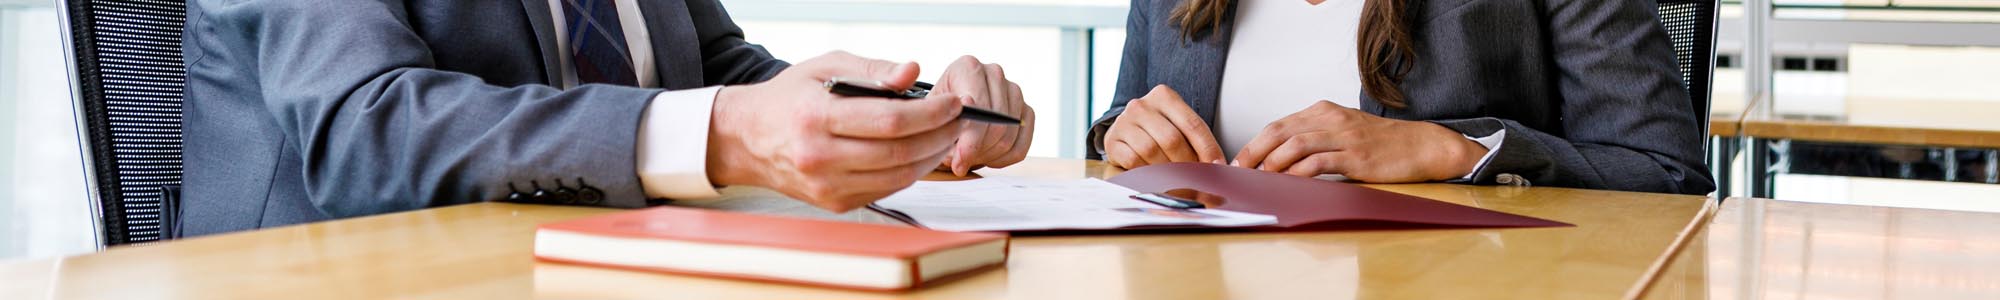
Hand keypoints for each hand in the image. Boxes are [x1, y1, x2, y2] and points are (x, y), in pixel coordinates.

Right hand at [705, 51, 965, 211]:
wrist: (747, 139)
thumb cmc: (789, 98)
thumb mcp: (825, 67)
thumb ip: (873, 70)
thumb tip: (913, 73)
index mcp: (816, 117)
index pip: (890, 121)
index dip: (930, 113)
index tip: (953, 103)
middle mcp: (820, 157)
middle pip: (899, 152)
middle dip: (939, 136)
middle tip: (958, 120)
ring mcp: (826, 186)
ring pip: (898, 177)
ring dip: (931, 157)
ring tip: (945, 136)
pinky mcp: (834, 203)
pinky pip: (886, 190)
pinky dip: (909, 172)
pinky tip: (920, 153)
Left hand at [931, 56, 1034, 175]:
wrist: (948, 108)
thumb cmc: (937, 112)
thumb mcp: (930, 117)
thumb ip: (942, 131)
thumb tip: (959, 154)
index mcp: (968, 67)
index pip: (980, 108)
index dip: (970, 141)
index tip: (958, 163)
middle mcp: (994, 73)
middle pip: (997, 126)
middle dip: (978, 152)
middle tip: (961, 164)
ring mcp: (1013, 91)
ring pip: (1008, 138)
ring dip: (989, 156)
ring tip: (970, 159)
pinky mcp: (1026, 110)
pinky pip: (1021, 145)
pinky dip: (1004, 159)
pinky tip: (987, 158)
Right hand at [1103, 85, 1223, 169]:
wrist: (1126, 130)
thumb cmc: (1159, 130)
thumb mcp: (1179, 125)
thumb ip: (1196, 140)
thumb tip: (1218, 166)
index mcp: (1164, 95)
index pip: (1192, 124)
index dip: (1208, 149)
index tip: (1217, 166)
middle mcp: (1141, 105)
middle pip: (1172, 139)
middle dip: (1187, 163)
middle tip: (1196, 177)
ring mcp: (1124, 122)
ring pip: (1151, 151)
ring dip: (1167, 170)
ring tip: (1177, 179)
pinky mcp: (1112, 140)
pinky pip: (1133, 160)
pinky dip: (1147, 172)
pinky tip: (1154, 175)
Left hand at [1231, 101, 1485, 181]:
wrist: (1421, 146)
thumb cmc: (1381, 143)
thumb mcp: (1344, 132)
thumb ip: (1315, 139)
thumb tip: (1281, 161)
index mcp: (1324, 111)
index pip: (1279, 125)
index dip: (1255, 143)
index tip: (1239, 162)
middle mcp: (1330, 119)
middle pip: (1280, 132)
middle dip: (1254, 153)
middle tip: (1239, 172)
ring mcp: (1343, 136)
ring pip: (1295, 145)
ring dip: (1272, 164)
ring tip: (1259, 180)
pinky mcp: (1356, 156)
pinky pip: (1318, 162)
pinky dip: (1298, 174)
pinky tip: (1287, 184)